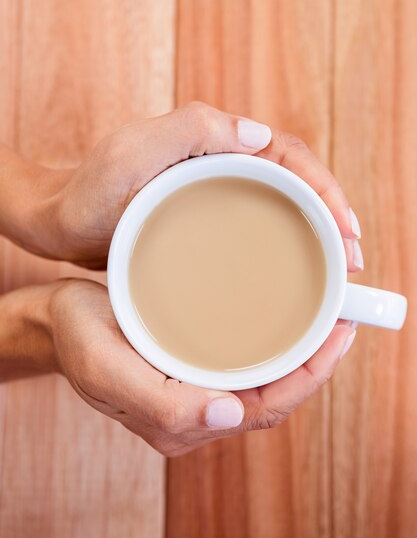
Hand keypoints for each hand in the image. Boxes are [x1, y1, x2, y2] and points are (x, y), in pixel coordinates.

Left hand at [7, 101, 361, 268]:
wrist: (61, 222)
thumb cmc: (90, 189)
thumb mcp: (133, 152)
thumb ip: (191, 128)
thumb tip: (261, 136)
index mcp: (214, 139)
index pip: (288, 155)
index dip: (324, 189)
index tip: (346, 228)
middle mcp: (221, 160)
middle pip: (294, 182)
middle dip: (331, 215)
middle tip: (350, 260)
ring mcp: (216, 191)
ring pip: (281, 206)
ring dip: (314, 232)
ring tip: (335, 271)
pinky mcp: (208, 218)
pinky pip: (258, 226)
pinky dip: (284, 246)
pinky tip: (294, 273)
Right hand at [48, 279, 355, 456]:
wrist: (54, 320)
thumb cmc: (77, 337)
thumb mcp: (107, 367)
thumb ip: (163, 402)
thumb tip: (231, 415)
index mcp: (179, 421)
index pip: (264, 409)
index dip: (308, 377)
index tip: (337, 336)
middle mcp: (194, 410)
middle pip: (273, 395)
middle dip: (315, 363)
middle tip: (343, 317)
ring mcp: (194, 388)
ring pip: (263, 379)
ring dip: (299, 352)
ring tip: (326, 315)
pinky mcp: (191, 366)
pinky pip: (245, 361)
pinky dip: (274, 343)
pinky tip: (286, 319)